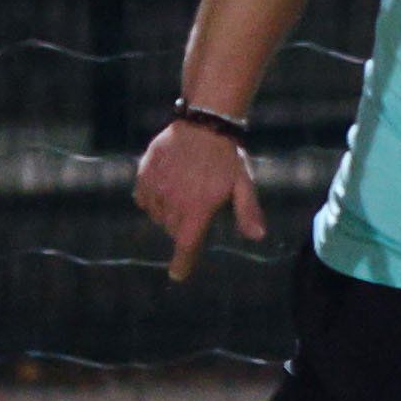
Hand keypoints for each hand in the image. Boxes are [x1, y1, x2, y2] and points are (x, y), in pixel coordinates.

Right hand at [133, 111, 256, 283]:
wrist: (202, 124)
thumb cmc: (227, 157)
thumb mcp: (243, 184)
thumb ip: (247, 212)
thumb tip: (257, 237)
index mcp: (197, 209)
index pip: (186, 245)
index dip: (182, 263)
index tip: (178, 275)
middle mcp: (173, 203)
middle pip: (173, 230)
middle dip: (184, 226)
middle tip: (199, 202)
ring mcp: (155, 189)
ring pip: (158, 216)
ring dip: (169, 212)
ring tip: (186, 188)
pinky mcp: (143, 176)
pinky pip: (144, 199)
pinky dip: (154, 198)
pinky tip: (168, 183)